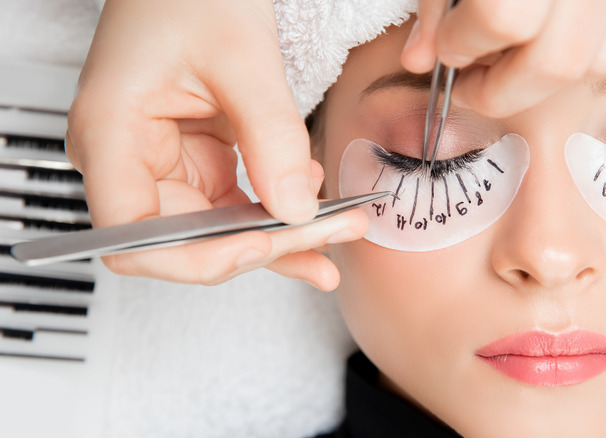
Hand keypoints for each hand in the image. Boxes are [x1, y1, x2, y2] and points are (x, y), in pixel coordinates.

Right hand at [66, 0, 363, 288]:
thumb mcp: (242, 56)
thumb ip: (271, 136)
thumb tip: (297, 212)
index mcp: (109, 133)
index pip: (133, 238)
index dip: (196, 256)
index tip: (261, 243)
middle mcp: (127, 159)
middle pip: (186, 241)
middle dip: (261, 247)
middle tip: (328, 241)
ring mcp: (163, 164)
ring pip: (218, 232)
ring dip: (280, 238)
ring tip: (340, 230)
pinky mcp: (196, 162)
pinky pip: (235, 207)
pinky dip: (278, 212)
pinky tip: (318, 208)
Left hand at [401, 0, 605, 116]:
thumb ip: (437, 4)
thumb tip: (420, 60)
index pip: (503, 20)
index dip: (462, 42)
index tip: (446, 47)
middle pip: (557, 62)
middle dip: (501, 87)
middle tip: (469, 78)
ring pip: (597, 65)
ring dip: (539, 81)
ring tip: (505, 60)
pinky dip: (580, 63)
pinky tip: (546, 46)